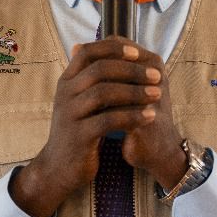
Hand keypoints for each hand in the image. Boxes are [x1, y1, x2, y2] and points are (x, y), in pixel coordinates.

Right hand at [8, 37, 186, 216]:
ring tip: (157, 94)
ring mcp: (70, 114)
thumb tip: (104, 49)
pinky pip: (108, 120)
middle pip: (99, 70)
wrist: (59, 167)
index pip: (86, 52)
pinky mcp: (79, 136)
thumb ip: (90, 78)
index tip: (137, 53)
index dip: (113, 49)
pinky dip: (132, 116)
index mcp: (67, 81)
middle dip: (132, 70)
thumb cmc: (77, 130)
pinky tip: (149, 116)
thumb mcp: (79, 100)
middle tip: (156, 75)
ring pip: (103, 93)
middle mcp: (65, 94)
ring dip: (135, 92)